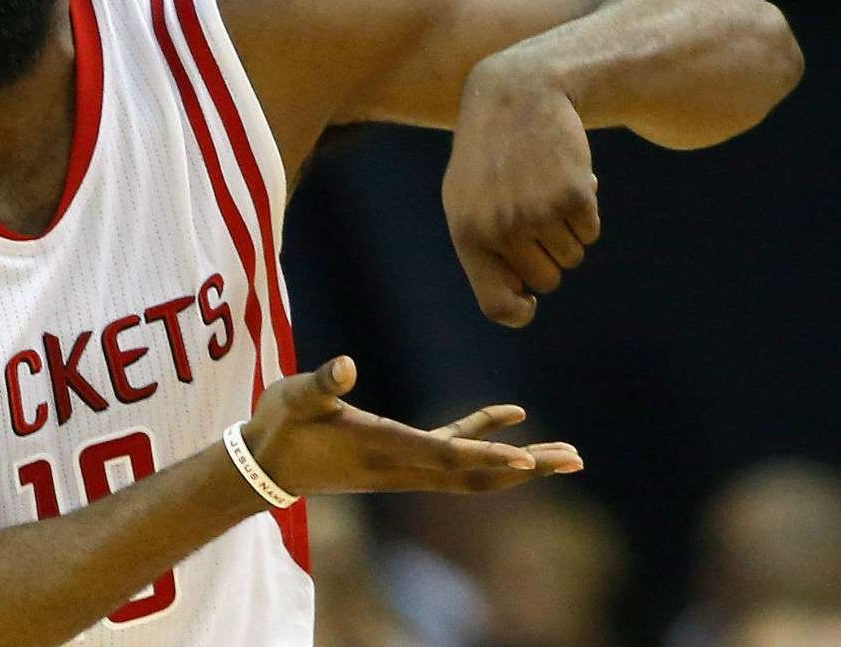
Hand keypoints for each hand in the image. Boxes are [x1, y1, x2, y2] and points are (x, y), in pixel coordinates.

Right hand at [241, 357, 580, 499]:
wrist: (265, 465)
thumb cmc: (281, 427)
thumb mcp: (294, 398)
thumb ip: (321, 383)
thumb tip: (344, 366)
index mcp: (384, 447)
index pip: (446, 456)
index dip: (487, 455)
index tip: (528, 460)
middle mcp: (405, 464)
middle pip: (478, 474)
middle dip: (527, 468)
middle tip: (575, 459)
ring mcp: (408, 464)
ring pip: (476, 469)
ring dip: (521, 462)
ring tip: (566, 454)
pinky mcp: (404, 453)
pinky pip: (457, 448)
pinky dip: (487, 433)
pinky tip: (515, 413)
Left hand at [442, 60, 601, 326]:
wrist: (519, 94)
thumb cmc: (492, 154)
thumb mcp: (468, 198)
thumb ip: (486, 247)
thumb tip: (522, 297)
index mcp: (468, 234)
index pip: (497, 304)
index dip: (519, 310)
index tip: (529, 302)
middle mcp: (500, 229)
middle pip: (546, 282)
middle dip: (547, 255)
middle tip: (534, 212)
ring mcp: (537, 214)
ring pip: (572, 257)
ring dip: (567, 231)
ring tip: (545, 188)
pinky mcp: (573, 196)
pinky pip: (591, 232)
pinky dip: (586, 213)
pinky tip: (567, 177)